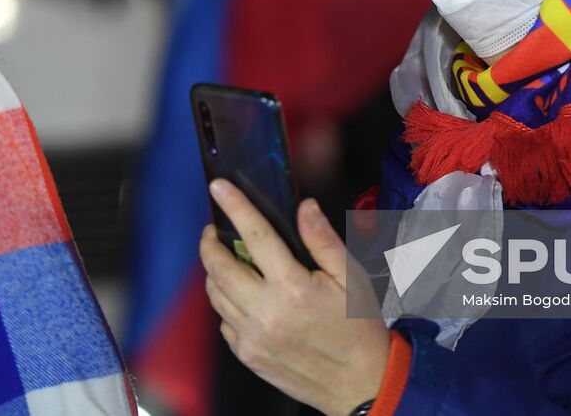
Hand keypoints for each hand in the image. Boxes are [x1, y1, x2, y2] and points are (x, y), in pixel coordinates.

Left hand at [198, 179, 390, 415]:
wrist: (360, 385)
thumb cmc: (358, 327)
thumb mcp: (350, 277)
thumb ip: (322, 239)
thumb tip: (304, 206)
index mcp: (292, 287)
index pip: (255, 236)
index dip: (234, 206)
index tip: (218, 186)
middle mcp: (265, 312)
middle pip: (219, 266)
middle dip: (209, 242)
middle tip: (213, 229)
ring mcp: (252, 337)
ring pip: (215, 294)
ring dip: (214, 271)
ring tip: (225, 259)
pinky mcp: (247, 356)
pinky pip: (223, 322)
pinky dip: (225, 302)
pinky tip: (241, 296)